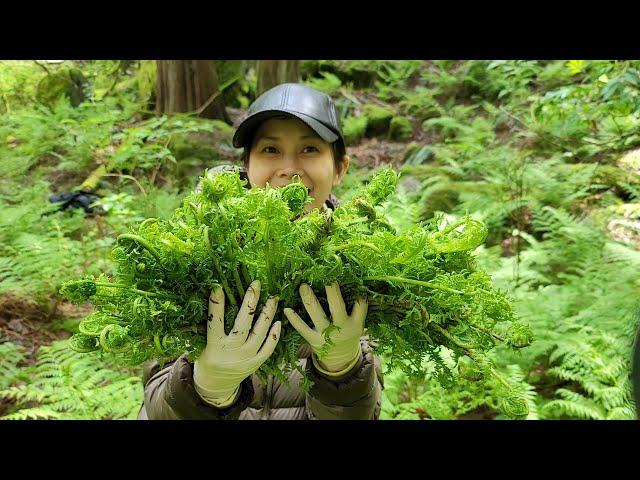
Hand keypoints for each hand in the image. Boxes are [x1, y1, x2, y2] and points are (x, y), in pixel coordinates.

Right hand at [194, 280, 280, 407]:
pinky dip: (274, 335)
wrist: (215, 385)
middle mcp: (231, 352)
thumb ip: (211, 326)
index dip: (216, 304)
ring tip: (273, 298)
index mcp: (214, 345)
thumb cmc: (208, 357)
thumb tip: (216, 297)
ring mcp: (245, 358)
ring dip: (267, 314)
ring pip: (259, 333)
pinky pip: (268, 348)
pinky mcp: (255, 364)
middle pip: (243, 324)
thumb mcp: (203, 343)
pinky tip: (278, 321)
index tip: (218, 286)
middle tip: (256, 284)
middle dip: (250, 302)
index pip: (215, 322)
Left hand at [284, 283, 366, 375]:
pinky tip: (287, 309)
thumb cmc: (348, 333)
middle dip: (332, 291)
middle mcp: (341, 328)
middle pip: (337, 306)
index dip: (358, 293)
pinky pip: (302, 328)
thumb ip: (357, 308)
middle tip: (326, 276)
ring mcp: (326, 334)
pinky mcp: (313, 339)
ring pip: (317, 314)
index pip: (359, 305)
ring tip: (303, 286)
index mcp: (355, 324)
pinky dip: (294, 319)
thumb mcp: (358, 324)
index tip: (352, 278)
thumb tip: (355, 285)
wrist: (340, 358)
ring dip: (309, 299)